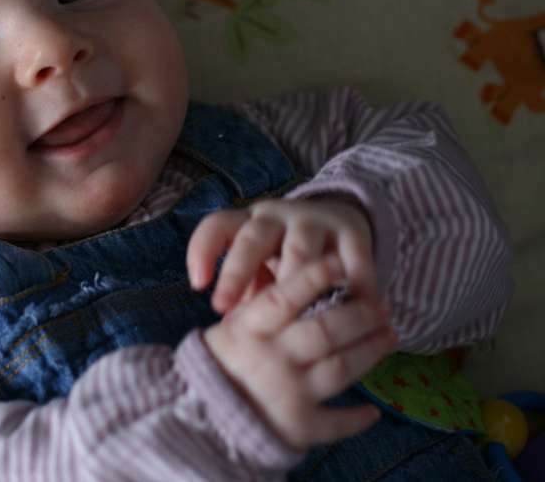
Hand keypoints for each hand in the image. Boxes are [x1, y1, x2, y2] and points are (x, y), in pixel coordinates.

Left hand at [187, 197, 374, 313]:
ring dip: (296, 285)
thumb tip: (230, 336)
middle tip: (224, 308)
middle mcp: (275, 217)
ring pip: (300, 251)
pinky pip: (351, 258)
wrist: (340, 219)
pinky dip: (354, 285)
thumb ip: (248, 293)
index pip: (217, 227)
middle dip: (235, 274)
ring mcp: (313, 221)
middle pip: (251, 239)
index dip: (202, 251)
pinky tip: (357, 309)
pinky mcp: (351, 231)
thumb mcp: (262, 267)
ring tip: (294, 320)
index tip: (197, 285)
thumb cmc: (286, 255)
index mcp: (247, 223)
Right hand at [202, 255, 396, 448]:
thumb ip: (257, 297)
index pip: (284, 297)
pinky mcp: (298, 425)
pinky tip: (373, 411)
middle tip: (382, 306)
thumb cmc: (222, 360)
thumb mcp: (231, 323)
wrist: (201, 412)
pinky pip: (335, 422)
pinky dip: (356, 418)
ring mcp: (288, 392)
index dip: (313, 277)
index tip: (340, 262)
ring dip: (370, 351)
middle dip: (360, 315)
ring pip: (340, 368)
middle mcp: (272, 357)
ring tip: (390, 336)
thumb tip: (283, 264)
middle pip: (325, 330)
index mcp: (250, 328)